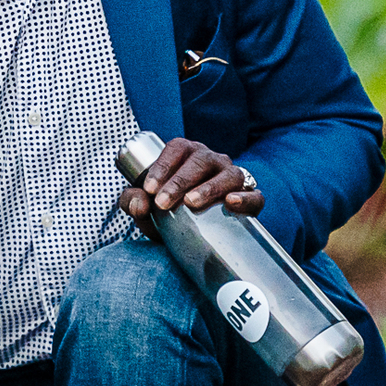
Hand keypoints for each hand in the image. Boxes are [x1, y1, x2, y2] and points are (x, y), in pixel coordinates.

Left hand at [121, 137, 262, 224]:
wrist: (194, 237)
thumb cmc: (168, 213)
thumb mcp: (145, 208)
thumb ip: (132, 201)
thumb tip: (140, 202)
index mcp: (187, 154)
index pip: (177, 148)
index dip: (163, 166)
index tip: (149, 189)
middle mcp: (212, 161)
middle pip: (200, 160)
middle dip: (179, 181)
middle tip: (162, 203)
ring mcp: (233, 177)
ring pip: (228, 174)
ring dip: (209, 187)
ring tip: (191, 203)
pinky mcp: (250, 198)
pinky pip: (254, 195)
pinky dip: (244, 198)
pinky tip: (230, 203)